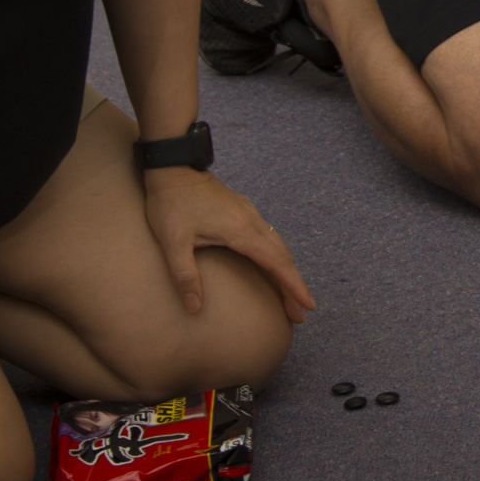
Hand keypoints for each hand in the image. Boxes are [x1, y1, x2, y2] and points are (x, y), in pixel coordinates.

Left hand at [143, 167, 315, 324]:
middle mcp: (252, 222)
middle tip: (300, 313)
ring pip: (278, 245)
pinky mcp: (243, 210)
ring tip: (290, 294)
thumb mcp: (172, 242)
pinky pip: (269, 236)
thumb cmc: (171, 204)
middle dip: (294, 285)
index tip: (308, 305)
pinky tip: (271, 265)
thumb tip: (194, 307)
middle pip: (283, 257)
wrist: (173, 167)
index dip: (293, 286)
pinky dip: (277, 256)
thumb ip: (185, 275)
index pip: (276, 263)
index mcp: (241, 231)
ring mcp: (249, 214)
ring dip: (286, 270)